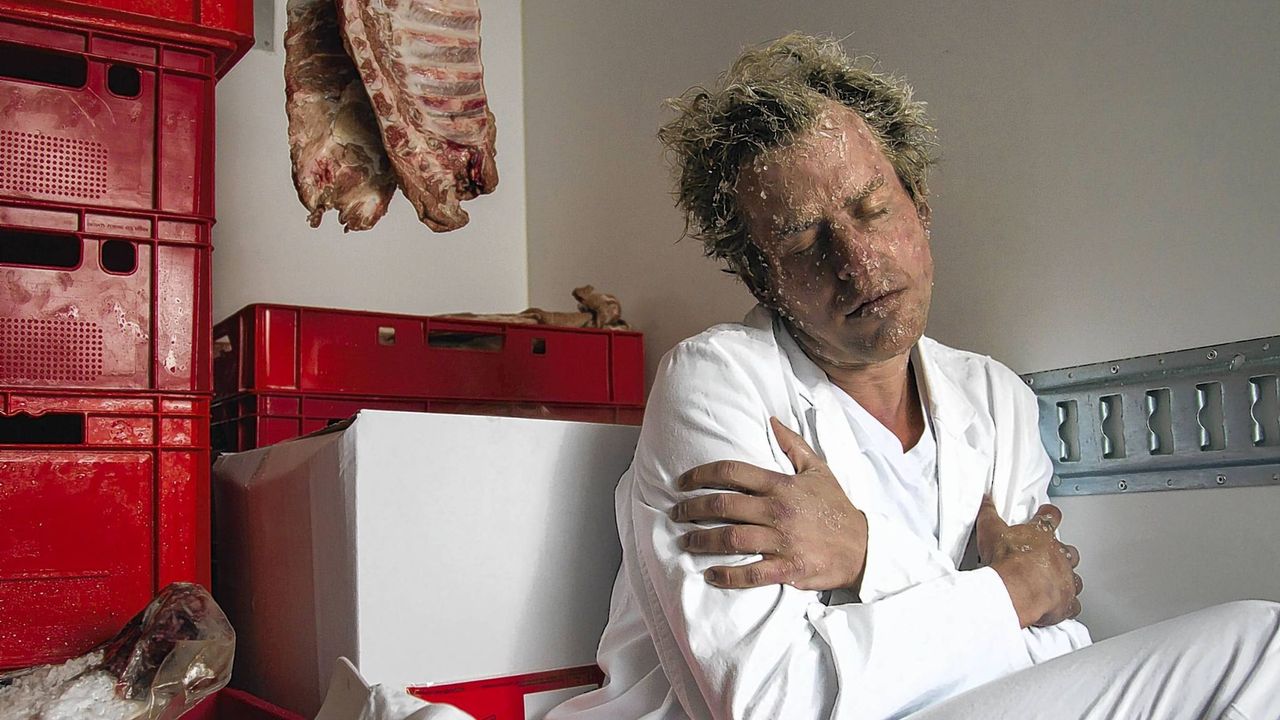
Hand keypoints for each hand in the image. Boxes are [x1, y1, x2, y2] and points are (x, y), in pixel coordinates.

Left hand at [669, 417, 867, 590]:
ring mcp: (782, 541)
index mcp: (781, 485)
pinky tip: (710, 574)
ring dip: (702, 541)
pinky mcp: (787, 568)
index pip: (733, 473)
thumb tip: (771, 420)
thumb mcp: (818, 469)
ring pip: (732, 539)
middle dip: (693, 509)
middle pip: (724, 506)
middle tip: (676, 513)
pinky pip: (751, 574)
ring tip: (686, 541)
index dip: (701, 474)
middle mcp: (778, 511)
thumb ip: (793, 444)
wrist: (863, 546)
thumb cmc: (836, 506)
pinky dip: (728, 575)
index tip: (683, 482)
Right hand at [975, 495, 1082, 627]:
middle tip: (1050, 556)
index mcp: (1042, 535)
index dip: (1049, 514)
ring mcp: (1065, 578)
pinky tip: (1061, 607)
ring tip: (1056, 583)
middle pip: (1068, 550)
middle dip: (1062, 553)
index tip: (1048, 513)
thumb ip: (989, 515)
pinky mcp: (1066, 601)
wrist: (1016, 589)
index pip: (1050, 518)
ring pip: (1074, 578)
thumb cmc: (1008, 561)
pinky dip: (1068, 606)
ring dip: (1067, 580)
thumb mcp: (991, 531)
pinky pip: (1073, 604)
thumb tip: (986, 503)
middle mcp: (1058, 556)